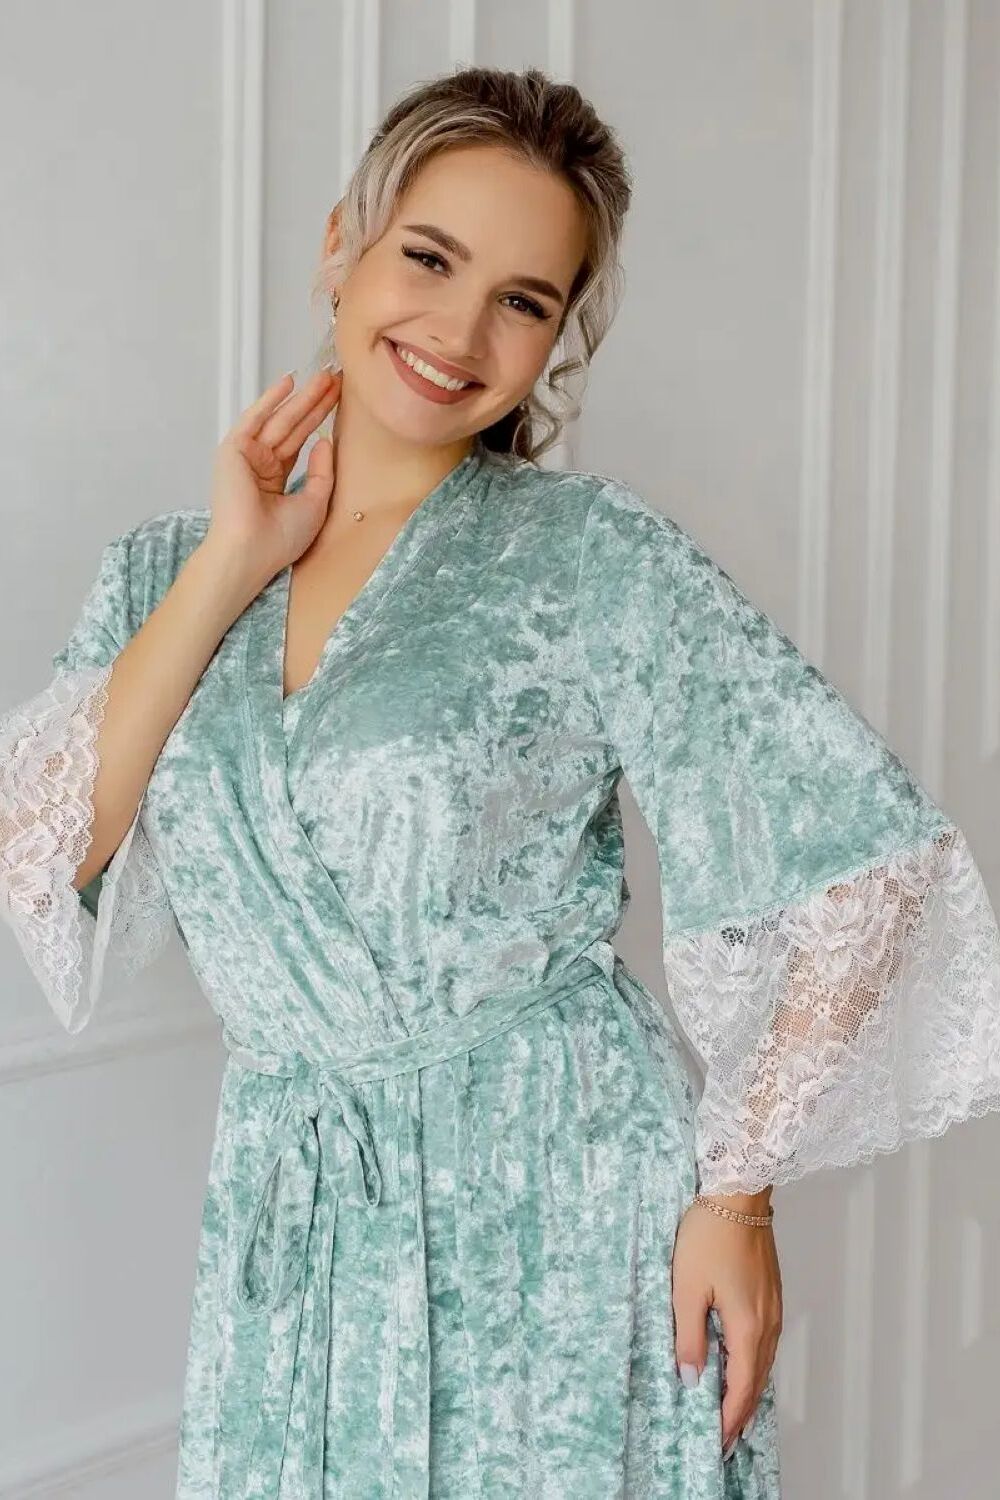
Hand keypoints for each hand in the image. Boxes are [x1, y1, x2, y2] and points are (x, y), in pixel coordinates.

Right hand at [206, 369, 342, 588]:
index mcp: (275, 479)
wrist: (253, 551)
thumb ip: (322, 472)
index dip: (320, 419)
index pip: (301, 441)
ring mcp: (247, 455)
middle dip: (315, 402)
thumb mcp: (315, 503)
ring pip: (281, 420)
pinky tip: (289, 382)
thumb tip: (325, 441)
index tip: (339, 399)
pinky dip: (270, 400)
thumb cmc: (281, 538)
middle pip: (294, 426)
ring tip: (324, 376)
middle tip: (337, 378)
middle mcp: (260, 464)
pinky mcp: (234, 450)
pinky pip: (255, 419)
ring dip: (302, 398)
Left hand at [672, 1195, 782, 1459]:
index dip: (728, 1419)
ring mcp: (773, 1307)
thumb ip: (690, 1337)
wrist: (738, 1193)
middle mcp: (768, 1323)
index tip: (716, 1441)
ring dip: (748, 1388)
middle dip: (740, 1411)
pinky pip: (765, 1342)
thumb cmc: (709, 1234)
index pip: (740, 1388)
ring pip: (763, 1362)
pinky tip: (740, 1363)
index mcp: (748, 1326)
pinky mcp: (771, 1294)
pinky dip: (753, 1363)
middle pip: (756, 1380)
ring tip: (730, 1408)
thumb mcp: (686, 1288)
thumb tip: (691, 1379)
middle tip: (723, 1436)